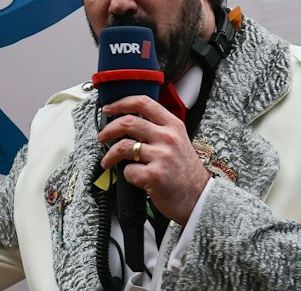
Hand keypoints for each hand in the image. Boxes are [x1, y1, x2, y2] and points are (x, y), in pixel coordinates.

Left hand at [98, 96, 207, 222]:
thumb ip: (159, 130)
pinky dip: (126, 174)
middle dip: (108, 129)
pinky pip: (128, 170)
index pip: (143, 103)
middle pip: (128, 122)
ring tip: (107, 161)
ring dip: (109, 155)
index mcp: (173, 125)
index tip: (108, 107)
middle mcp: (167, 137)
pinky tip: (133, 177)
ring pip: (123, 146)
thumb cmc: (186, 172)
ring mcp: (161, 156)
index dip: (121, 102)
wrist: (199, 198)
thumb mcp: (179, 141)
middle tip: (101, 136)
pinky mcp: (154, 175)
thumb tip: (130, 124)